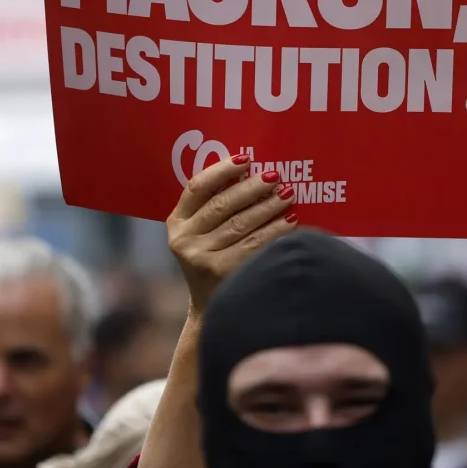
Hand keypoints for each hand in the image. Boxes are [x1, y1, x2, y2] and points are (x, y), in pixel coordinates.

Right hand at [167, 155, 296, 314]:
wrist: (212, 308)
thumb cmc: (214, 259)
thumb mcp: (202, 233)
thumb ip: (215, 206)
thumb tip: (253, 172)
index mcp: (177, 222)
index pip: (197, 187)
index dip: (222, 170)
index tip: (246, 159)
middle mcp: (184, 239)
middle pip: (222, 204)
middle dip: (252, 188)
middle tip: (276, 176)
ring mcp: (201, 257)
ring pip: (240, 224)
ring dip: (268, 207)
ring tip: (288, 194)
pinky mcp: (220, 271)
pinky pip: (253, 244)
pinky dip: (274, 231)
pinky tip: (290, 221)